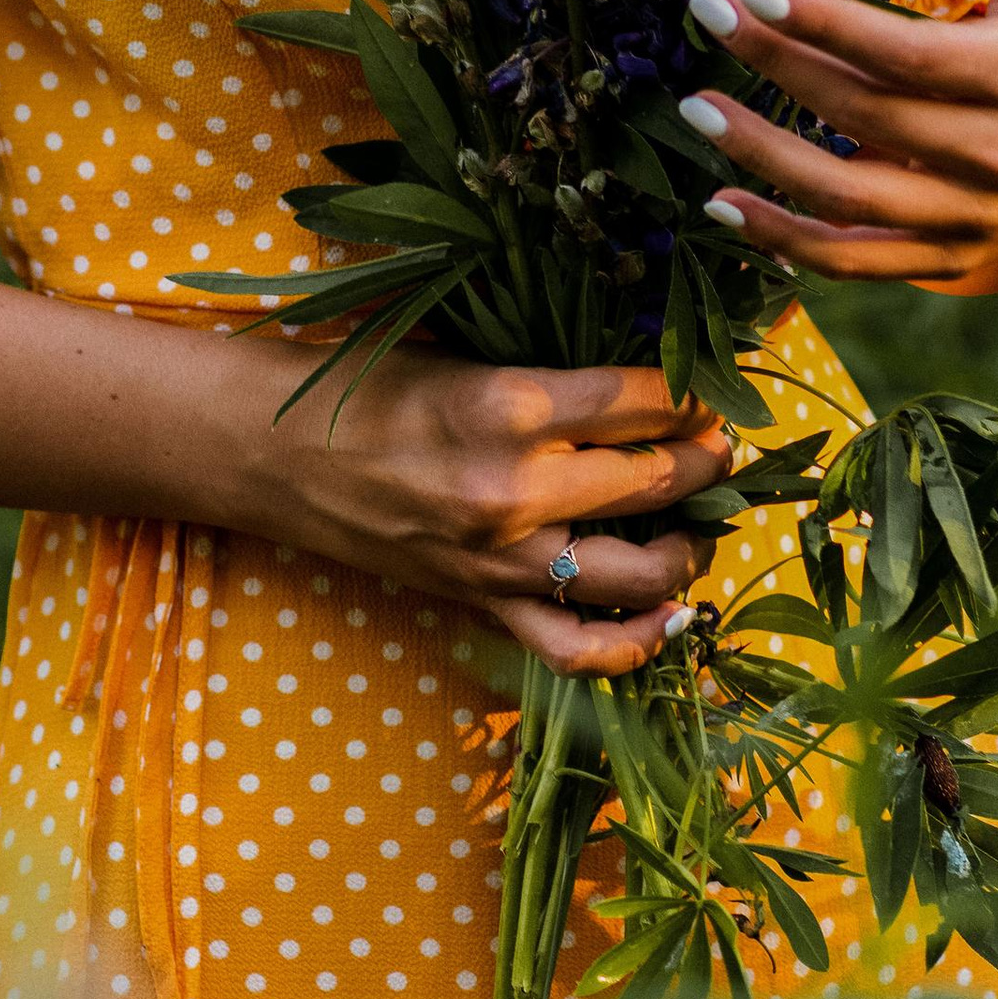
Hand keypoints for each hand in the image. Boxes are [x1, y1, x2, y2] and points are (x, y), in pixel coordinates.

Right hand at [232, 346, 733, 678]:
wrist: (277, 452)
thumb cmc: (367, 381)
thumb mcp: (464, 350)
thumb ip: (549, 371)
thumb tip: (648, 373)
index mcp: (509, 404)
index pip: (641, 403)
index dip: (693, 393)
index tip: (715, 385)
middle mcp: (514, 488)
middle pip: (654, 480)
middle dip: (706, 458)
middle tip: (721, 440)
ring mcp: (500, 560)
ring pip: (638, 574)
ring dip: (689, 545)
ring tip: (700, 517)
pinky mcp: (481, 603)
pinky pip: (578, 647)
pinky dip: (636, 642)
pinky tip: (673, 615)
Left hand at [676, 0, 997, 297]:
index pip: (908, 55)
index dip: (826, 25)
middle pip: (864, 117)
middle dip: (775, 65)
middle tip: (705, 18)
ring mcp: (971, 219)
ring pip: (848, 200)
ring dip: (764, 158)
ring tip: (697, 110)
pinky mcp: (948, 259)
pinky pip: (854, 263)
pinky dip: (785, 242)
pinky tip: (723, 206)